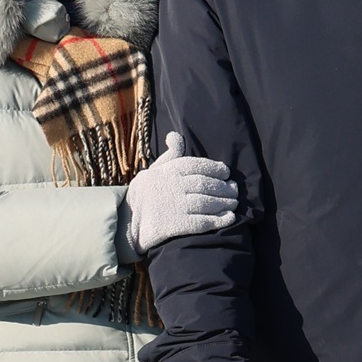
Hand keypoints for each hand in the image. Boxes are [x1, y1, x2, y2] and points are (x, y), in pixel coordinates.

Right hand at [126, 133, 240, 253]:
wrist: (127, 222)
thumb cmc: (145, 194)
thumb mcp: (153, 170)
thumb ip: (170, 156)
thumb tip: (175, 136)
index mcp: (168, 171)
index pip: (197, 165)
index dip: (215, 168)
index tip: (227, 173)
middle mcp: (172, 186)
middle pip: (206, 185)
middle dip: (224, 188)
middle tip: (235, 191)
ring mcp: (174, 206)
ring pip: (207, 202)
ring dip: (225, 203)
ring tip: (234, 203)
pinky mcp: (175, 225)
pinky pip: (202, 222)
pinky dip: (219, 220)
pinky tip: (230, 218)